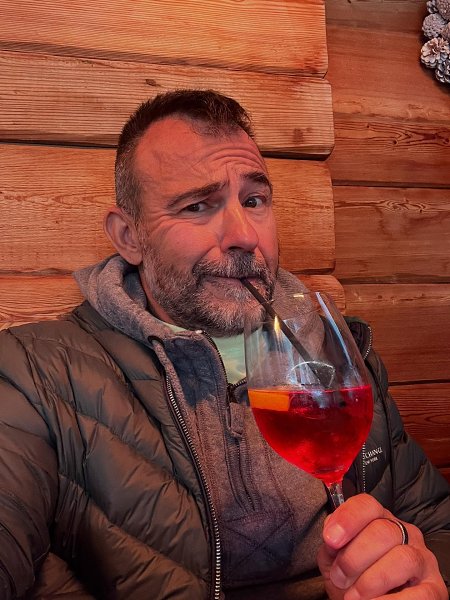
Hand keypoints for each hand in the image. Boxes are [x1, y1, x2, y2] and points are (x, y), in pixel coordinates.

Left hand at [317, 494, 446, 598]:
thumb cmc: (352, 579)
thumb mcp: (336, 559)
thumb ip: (332, 546)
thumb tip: (331, 539)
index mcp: (380, 519)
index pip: (367, 505)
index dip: (348, 519)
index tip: (330, 540)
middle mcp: (405, 533)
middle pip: (383, 531)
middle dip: (354, 558)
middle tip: (339, 578)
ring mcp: (423, 559)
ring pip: (403, 558)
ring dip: (372, 580)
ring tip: (353, 597)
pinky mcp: (435, 589)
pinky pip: (419, 594)